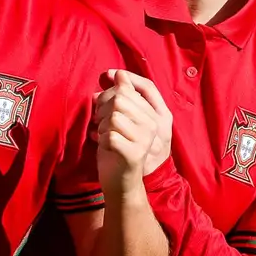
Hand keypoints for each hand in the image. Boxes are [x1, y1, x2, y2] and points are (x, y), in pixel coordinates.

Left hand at [92, 70, 171, 190]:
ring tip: (105, 134)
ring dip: (102, 126)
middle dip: (103, 108)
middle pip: (120, 99)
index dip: (115, 87)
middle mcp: (154, 124)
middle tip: (100, 121)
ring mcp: (145, 139)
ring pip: (114, 116)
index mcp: (155, 113)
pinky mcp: (134, 153)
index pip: (134, 87)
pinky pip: (110, 136)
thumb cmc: (118, 145)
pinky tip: (105, 146)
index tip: (103, 87)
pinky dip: (101, 140)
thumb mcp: (121, 117)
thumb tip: (116, 73)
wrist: (121, 181)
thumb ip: (122, 95)